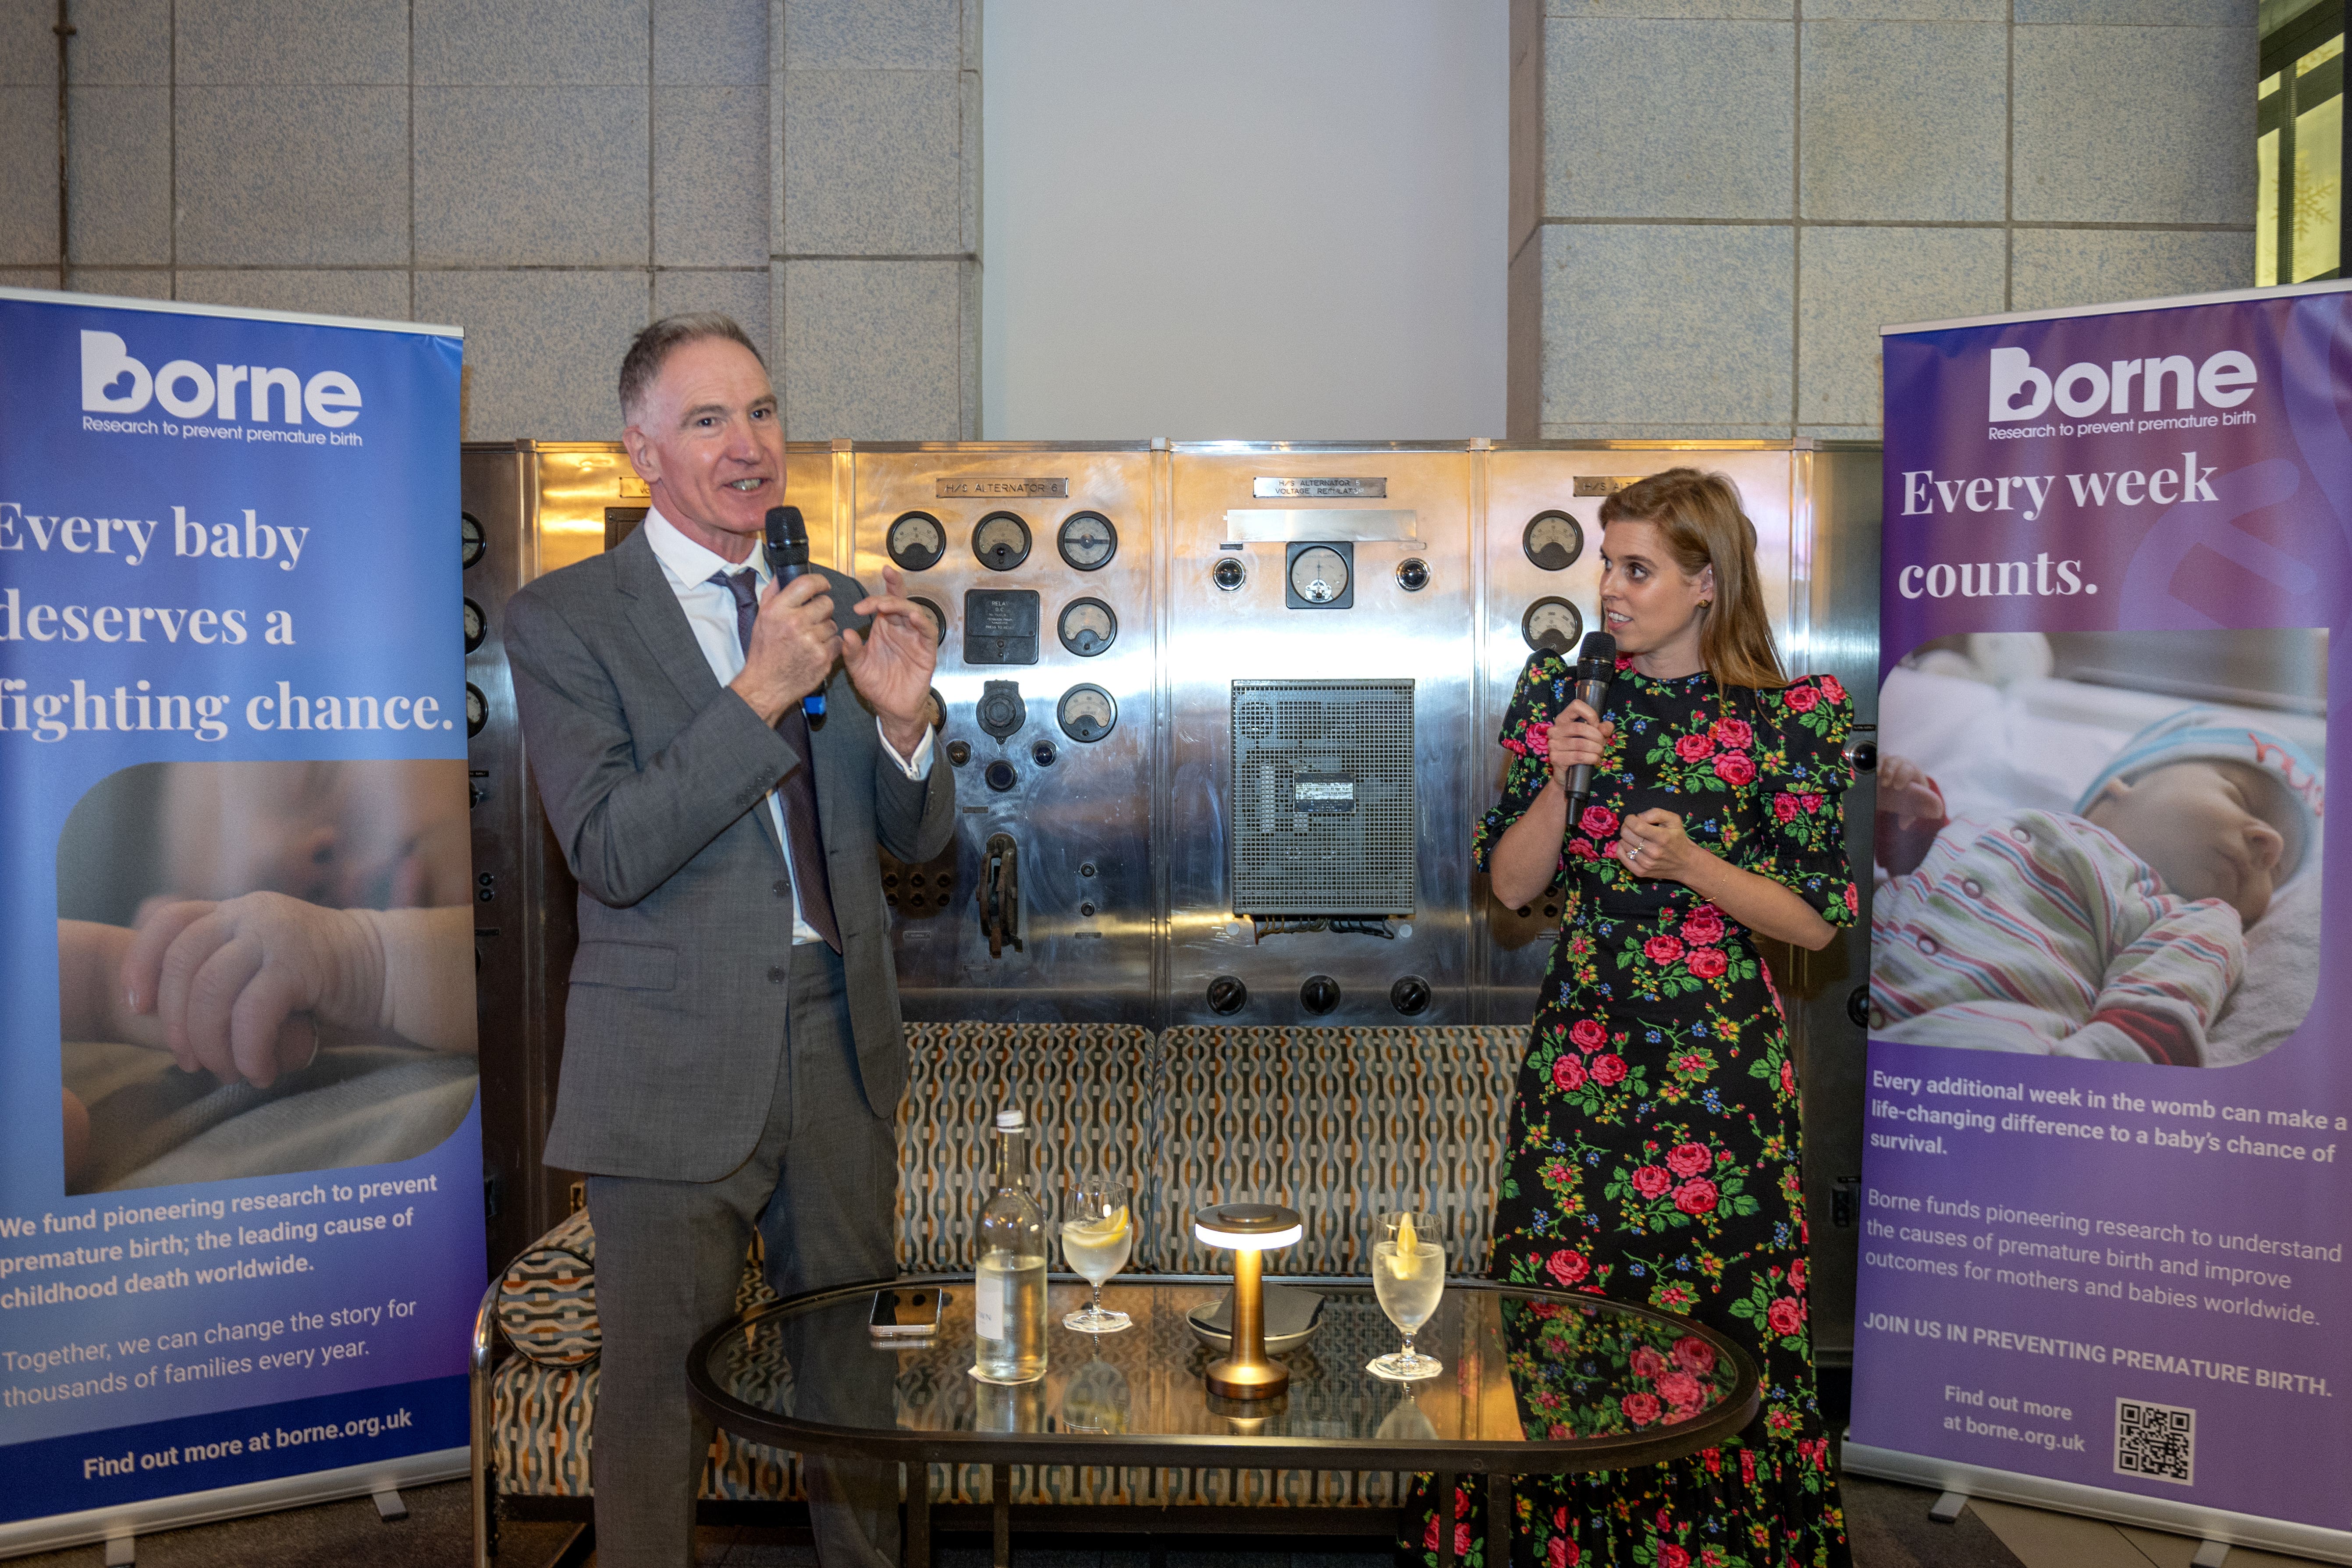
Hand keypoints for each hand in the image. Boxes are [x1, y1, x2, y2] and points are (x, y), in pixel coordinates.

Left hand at [123, 893, 383, 1087]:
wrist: (394, 970)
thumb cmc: (328, 981)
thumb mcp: (269, 963)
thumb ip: (229, 970)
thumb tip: (175, 1016)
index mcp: (238, 911)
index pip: (169, 922)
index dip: (142, 963)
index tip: (140, 1008)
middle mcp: (252, 913)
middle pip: (182, 964)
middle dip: (177, 1023)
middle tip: (191, 1063)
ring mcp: (276, 934)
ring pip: (212, 991)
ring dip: (212, 1044)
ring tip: (228, 1073)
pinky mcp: (301, 963)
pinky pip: (253, 1012)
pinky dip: (248, 1050)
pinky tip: (260, 1071)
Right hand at [730, 572, 839, 724]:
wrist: (766, 684)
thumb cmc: (765, 652)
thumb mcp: (761, 618)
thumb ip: (773, 593)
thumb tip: (784, 575)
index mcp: (778, 610)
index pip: (807, 583)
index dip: (820, 582)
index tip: (823, 585)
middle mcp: (794, 623)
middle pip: (826, 603)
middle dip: (823, 609)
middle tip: (813, 618)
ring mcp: (810, 641)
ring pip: (833, 624)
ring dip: (825, 629)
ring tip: (811, 638)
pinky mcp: (822, 657)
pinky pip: (837, 642)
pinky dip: (830, 646)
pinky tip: (816, 650)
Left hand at [844, 566, 939, 753]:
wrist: (892, 708)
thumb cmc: (877, 686)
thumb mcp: (858, 668)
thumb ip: (851, 651)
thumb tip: (846, 633)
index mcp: (884, 628)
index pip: (883, 603)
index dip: (877, 594)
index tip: (862, 602)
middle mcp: (900, 629)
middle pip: (899, 601)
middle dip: (890, 593)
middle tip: (875, 601)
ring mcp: (914, 638)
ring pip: (914, 612)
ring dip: (902, 606)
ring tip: (888, 606)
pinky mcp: (927, 651)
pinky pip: (928, 632)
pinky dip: (923, 623)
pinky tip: (914, 618)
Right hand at [1545, 699, 1614, 790]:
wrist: (1570, 773)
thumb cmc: (1583, 750)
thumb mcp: (1596, 736)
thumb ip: (1604, 728)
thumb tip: (1604, 729)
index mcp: (1563, 719)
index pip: (1576, 705)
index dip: (1591, 714)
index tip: (1597, 725)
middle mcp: (1555, 729)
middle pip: (1580, 727)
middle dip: (1597, 737)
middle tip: (1602, 744)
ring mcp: (1553, 744)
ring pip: (1581, 744)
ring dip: (1596, 749)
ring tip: (1599, 753)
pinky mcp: (1555, 758)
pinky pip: (1578, 756)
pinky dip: (1592, 758)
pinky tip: (1594, 760)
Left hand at [1616, 808, 1704, 882]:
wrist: (1685, 864)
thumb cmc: (1678, 839)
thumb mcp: (1674, 820)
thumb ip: (1656, 813)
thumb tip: (1638, 817)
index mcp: (1662, 837)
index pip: (1635, 825)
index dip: (1630, 819)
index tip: (1633, 818)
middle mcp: (1653, 852)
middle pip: (1626, 834)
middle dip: (1627, 826)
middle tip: (1634, 827)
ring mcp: (1646, 863)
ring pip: (1623, 844)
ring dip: (1627, 838)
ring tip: (1637, 838)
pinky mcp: (1640, 872)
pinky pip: (1621, 856)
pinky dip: (1622, 848)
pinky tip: (1631, 846)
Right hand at [1878, 755, 1944, 825]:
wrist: (1891, 796)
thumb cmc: (1905, 800)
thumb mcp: (1911, 807)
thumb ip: (1915, 812)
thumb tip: (1923, 818)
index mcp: (1914, 774)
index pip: (1909, 770)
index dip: (1903, 776)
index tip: (1897, 787)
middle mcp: (1902, 765)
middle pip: (1898, 761)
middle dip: (1891, 770)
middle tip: (1885, 783)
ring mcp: (1889, 763)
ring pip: (1886, 758)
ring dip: (1881, 766)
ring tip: (1877, 776)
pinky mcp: (1877, 764)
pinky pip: (1874, 759)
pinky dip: (1872, 764)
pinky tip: (1870, 772)